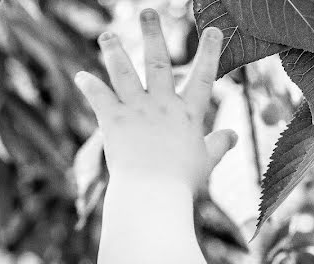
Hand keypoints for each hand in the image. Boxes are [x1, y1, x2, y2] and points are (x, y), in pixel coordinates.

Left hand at [74, 10, 236, 192]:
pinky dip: (90, 87)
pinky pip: (99, 98)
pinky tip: (81, 76)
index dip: (210, 52)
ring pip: (124, 72)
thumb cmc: (181, 183)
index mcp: (188, 114)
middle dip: (153, 34)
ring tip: (107, 34)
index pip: (203, 76)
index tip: (214, 29)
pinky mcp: (113, 121)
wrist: (152, 195)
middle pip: (158, 62)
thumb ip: (219, 145)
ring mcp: (137, 110)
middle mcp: (162, 105)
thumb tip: (233, 136)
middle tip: (147, 11)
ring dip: (114, 51)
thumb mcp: (206, 162)